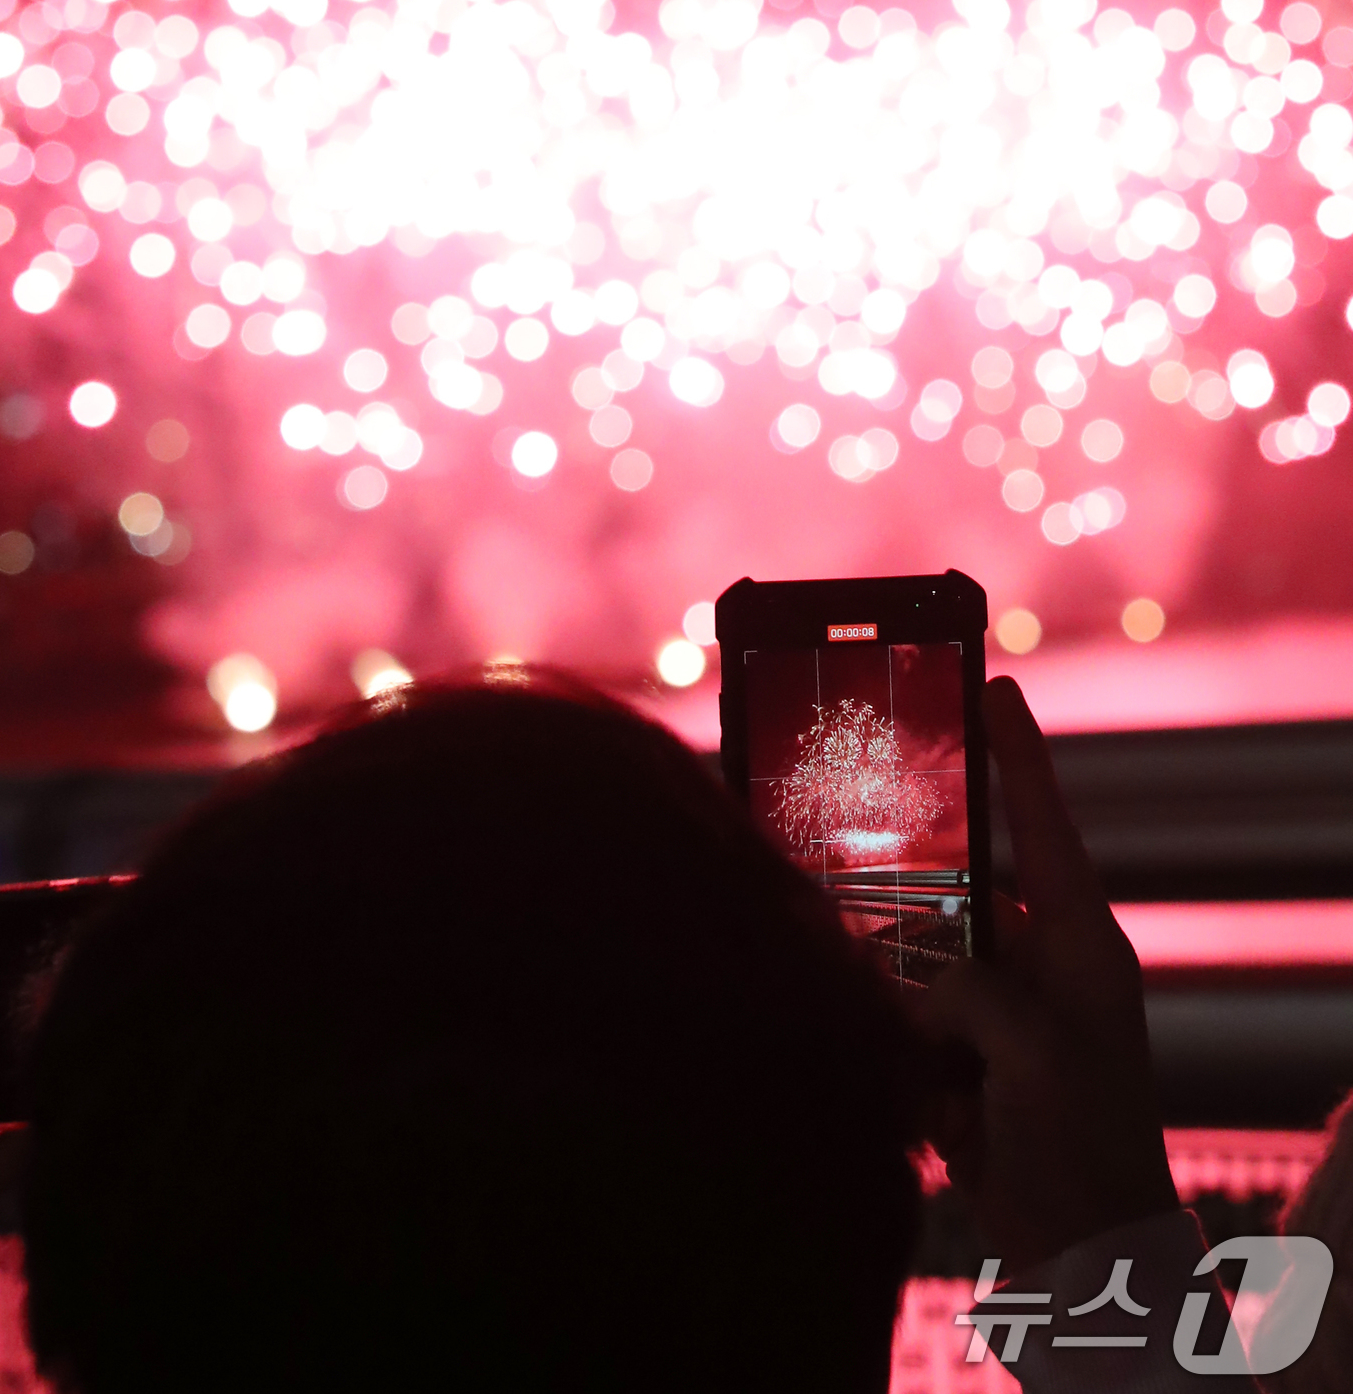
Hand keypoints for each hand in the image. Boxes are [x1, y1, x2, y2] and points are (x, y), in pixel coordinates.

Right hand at [920, 675, 1178, 1272]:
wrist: (1085, 1265)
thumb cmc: (1084, 1151)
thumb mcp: (1033, 1055)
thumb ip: (969, 991)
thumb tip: (917, 984)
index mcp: (1082, 946)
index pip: (1043, 826)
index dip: (1018, 755)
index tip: (993, 685)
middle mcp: (1041, 969)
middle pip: (961, 896)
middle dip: (915, 906)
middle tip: (866, 882)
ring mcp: (1004, 1019)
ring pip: (922, 964)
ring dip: (904, 1005)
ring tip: (927, 1054)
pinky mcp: (969, 1066)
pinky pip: (910, 1028)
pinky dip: (905, 1060)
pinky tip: (936, 1110)